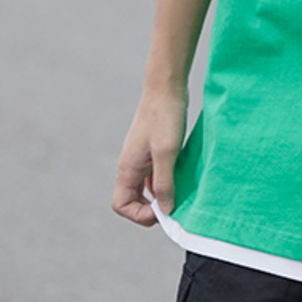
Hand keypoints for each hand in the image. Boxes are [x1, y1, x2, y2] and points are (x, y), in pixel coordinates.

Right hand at [112, 89, 187, 226]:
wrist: (166, 87)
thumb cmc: (165, 116)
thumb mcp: (167, 153)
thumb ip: (164, 183)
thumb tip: (165, 211)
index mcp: (127, 168)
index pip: (121, 205)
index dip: (139, 214)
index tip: (162, 209)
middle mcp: (130, 165)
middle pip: (131, 200)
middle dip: (149, 208)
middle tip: (172, 205)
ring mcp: (140, 158)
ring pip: (144, 188)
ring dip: (159, 195)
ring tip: (178, 192)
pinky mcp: (152, 150)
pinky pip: (153, 175)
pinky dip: (165, 181)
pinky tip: (180, 177)